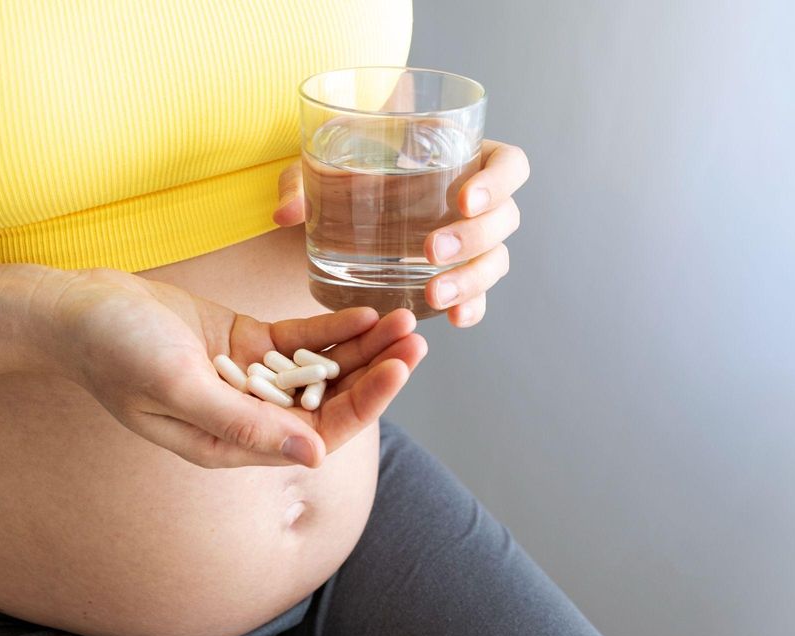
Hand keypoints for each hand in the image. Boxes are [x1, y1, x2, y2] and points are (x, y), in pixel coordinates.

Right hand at [39, 268, 426, 468]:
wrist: (75, 310)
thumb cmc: (114, 351)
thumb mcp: (177, 386)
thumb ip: (242, 423)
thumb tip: (314, 455)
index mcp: (230, 443)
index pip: (316, 433)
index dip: (364, 404)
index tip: (400, 368)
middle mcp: (245, 417)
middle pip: (328, 402)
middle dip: (375, 373)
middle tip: (418, 340)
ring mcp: (247, 379)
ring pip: (320, 370)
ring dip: (362, 348)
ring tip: (404, 321)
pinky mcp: (242, 344)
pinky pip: (297, 341)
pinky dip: (330, 329)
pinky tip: (365, 313)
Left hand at [273, 140, 529, 326]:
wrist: (339, 209)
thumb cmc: (343, 173)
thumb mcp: (319, 168)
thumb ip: (302, 182)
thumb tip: (285, 213)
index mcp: (462, 157)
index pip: (509, 165)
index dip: (498, 181)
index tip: (464, 199)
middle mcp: (477, 201)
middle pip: (505, 218)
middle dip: (473, 238)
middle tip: (430, 252)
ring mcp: (472, 242)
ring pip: (496, 260)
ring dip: (471, 279)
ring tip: (434, 294)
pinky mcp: (458, 276)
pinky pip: (479, 295)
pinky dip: (471, 307)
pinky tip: (454, 319)